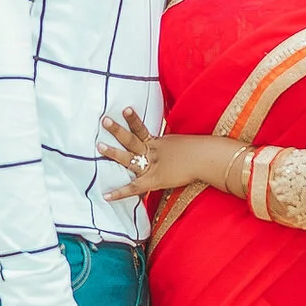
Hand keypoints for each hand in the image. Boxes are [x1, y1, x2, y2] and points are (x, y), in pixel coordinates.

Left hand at [99, 108, 246, 200]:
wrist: (206, 159)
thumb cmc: (200, 152)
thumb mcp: (182, 144)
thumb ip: (173, 144)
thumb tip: (175, 142)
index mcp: (158, 142)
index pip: (142, 129)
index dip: (133, 119)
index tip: (125, 109)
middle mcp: (153, 152)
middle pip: (131, 139)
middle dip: (117, 130)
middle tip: (105, 121)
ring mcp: (152, 165)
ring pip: (129, 158)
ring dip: (113, 152)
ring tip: (99, 145)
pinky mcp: (153, 180)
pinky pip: (134, 187)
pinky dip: (120, 192)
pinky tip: (106, 196)